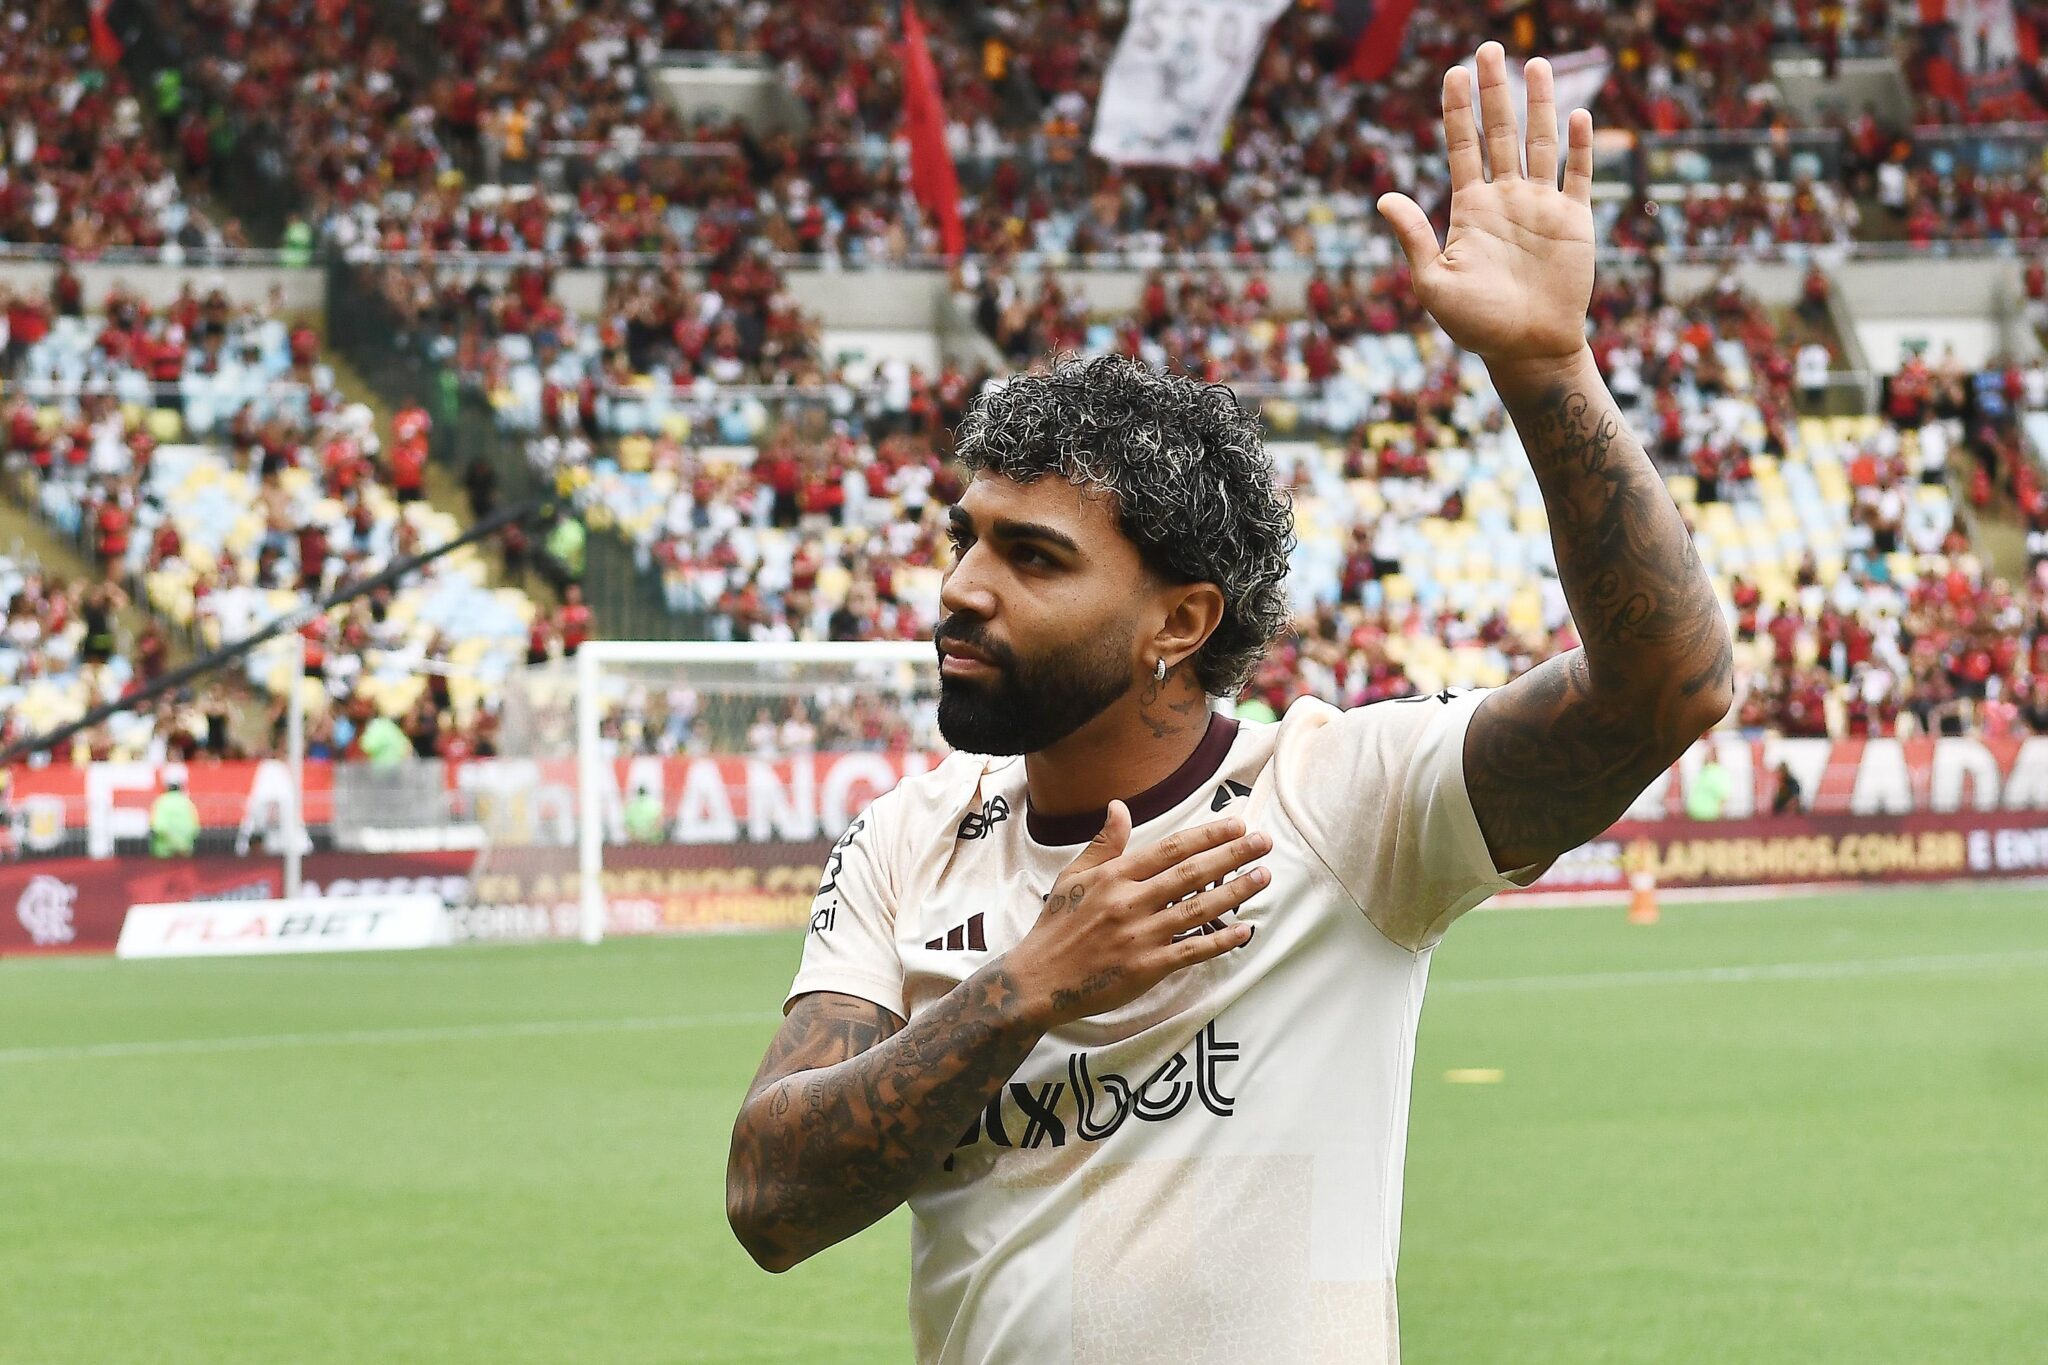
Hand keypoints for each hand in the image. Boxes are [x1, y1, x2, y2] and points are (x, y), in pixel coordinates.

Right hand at [1002, 801, 1268, 1028]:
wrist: (1039, 980)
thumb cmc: (1057, 926)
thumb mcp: (1073, 876)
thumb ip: (1103, 843)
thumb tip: (1119, 806)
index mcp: (1114, 876)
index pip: (1170, 848)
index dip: (1207, 835)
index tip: (1237, 825)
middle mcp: (1130, 901)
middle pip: (1191, 873)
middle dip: (1232, 855)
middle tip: (1263, 842)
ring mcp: (1140, 935)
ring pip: (1198, 909)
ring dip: (1235, 892)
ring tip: (1263, 876)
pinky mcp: (1147, 967)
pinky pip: (1191, 950)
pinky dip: (1220, 941)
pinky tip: (1245, 931)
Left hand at [1375, 42, 1595, 372]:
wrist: (1527, 351)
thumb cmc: (1476, 324)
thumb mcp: (1433, 284)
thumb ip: (1413, 238)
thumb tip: (1384, 197)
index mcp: (1470, 210)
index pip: (1462, 148)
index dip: (1457, 110)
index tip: (1453, 72)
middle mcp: (1505, 199)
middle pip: (1499, 133)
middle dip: (1493, 92)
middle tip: (1488, 48)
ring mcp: (1541, 207)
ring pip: (1539, 143)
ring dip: (1538, 105)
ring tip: (1534, 64)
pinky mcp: (1574, 221)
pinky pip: (1579, 176)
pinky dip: (1581, 147)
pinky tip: (1578, 116)